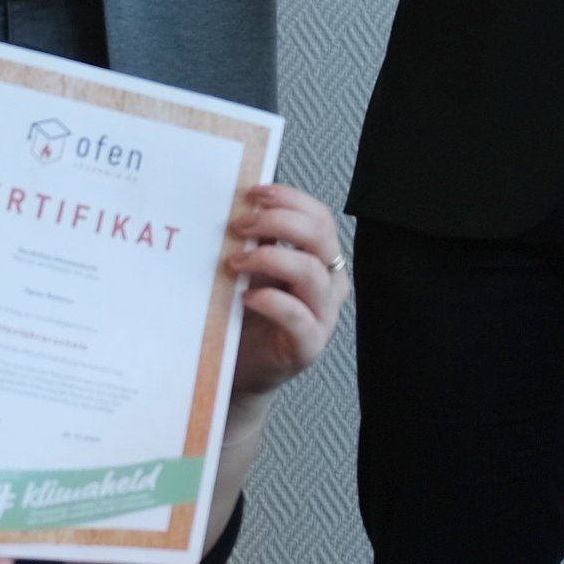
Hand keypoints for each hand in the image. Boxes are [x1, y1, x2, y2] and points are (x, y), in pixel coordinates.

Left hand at [222, 183, 349, 401]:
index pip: (319, 217)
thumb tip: (238, 203)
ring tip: (235, 262)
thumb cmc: (246, 317)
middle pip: (320, 237)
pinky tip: (246, 296)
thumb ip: (257, 240)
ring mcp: (323, 315)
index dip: (290, 199)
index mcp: (320, 259)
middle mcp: (329, 283)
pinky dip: (272, 301)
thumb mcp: (253, 269)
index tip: (253, 193)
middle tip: (239, 225)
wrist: (240, 370)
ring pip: (312, 272)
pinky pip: (299, 316)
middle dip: (277, 222)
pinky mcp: (309, 344)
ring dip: (269, 258)